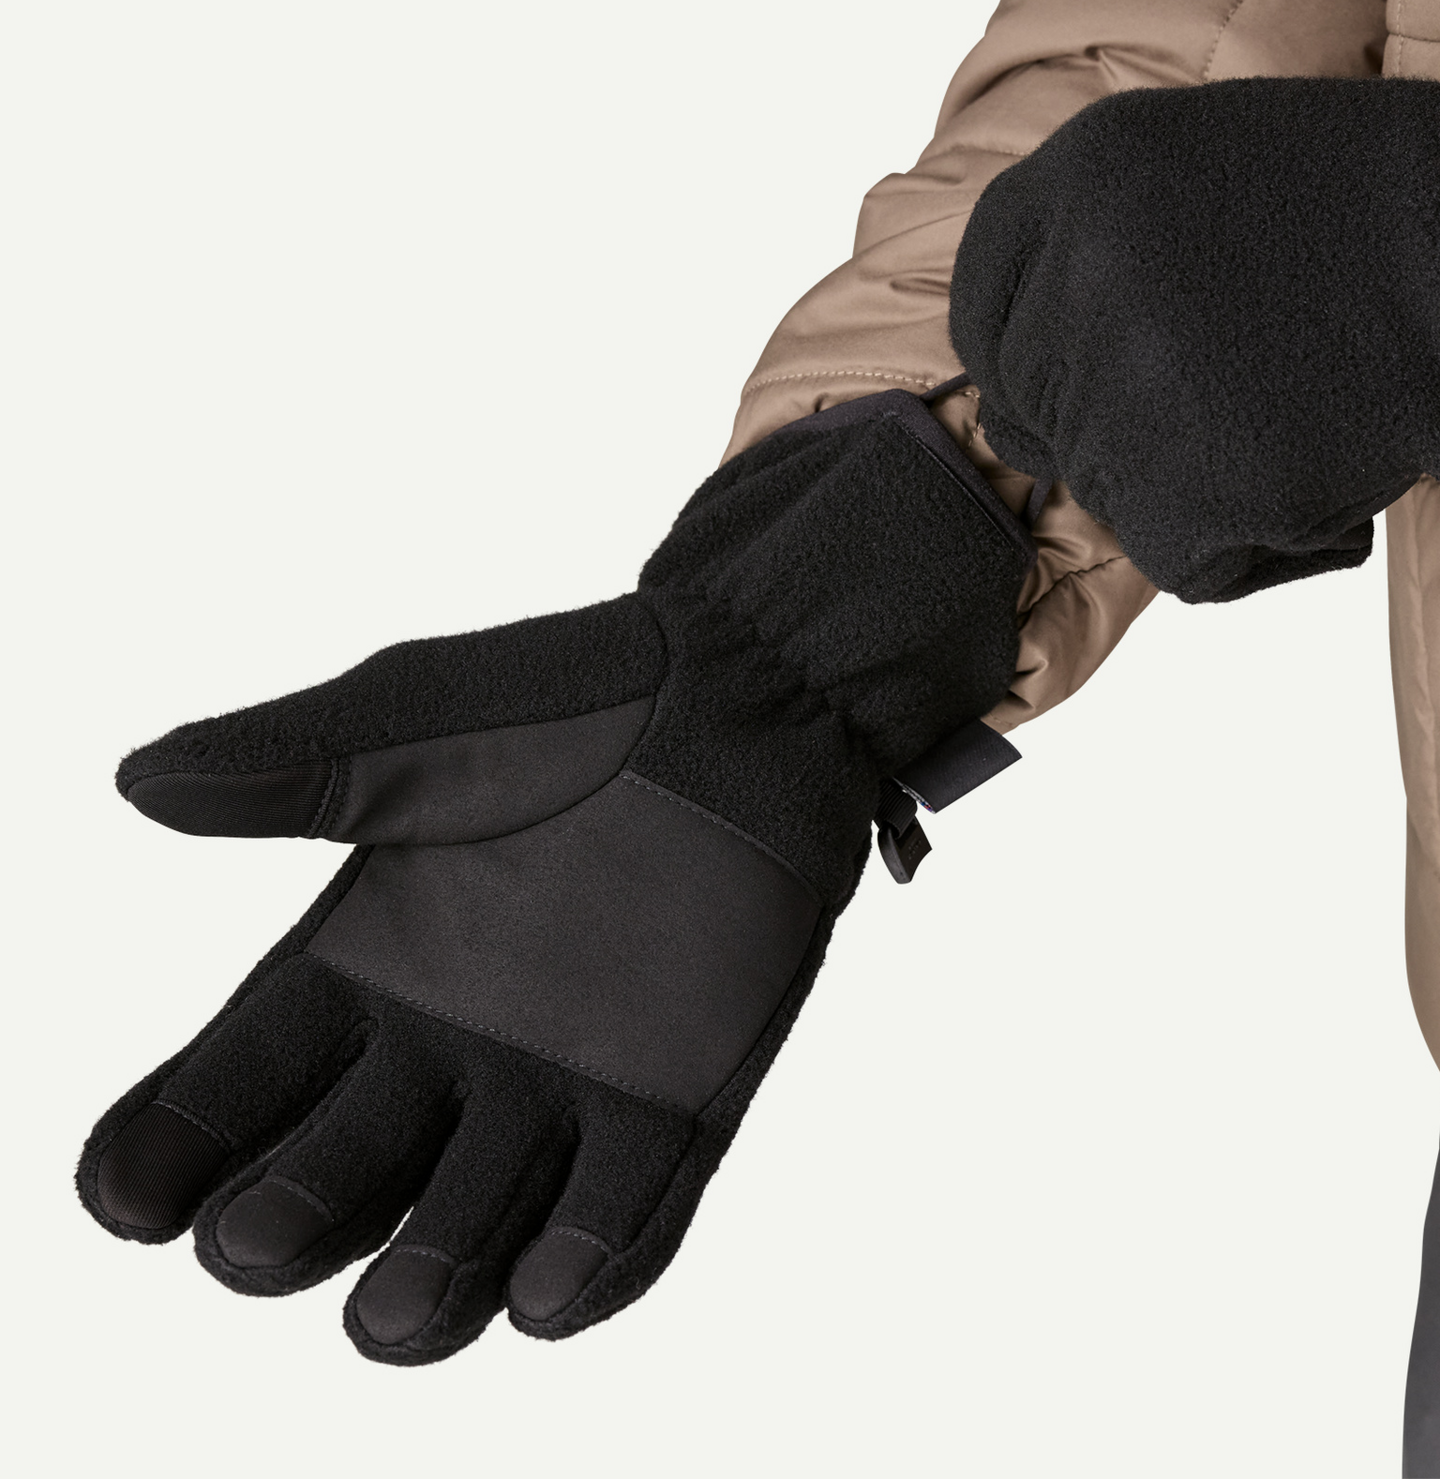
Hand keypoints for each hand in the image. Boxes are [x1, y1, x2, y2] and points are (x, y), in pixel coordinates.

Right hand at [79, 392, 1027, 1363]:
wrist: (746, 698)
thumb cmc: (574, 696)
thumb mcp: (422, 719)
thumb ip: (292, 761)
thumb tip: (140, 782)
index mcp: (360, 964)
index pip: (235, 1082)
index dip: (169, 1142)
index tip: (123, 1195)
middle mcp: (444, 1046)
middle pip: (336, 1178)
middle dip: (287, 1223)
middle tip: (253, 1240)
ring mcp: (562, 1082)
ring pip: (472, 1223)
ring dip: (430, 1281)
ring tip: (392, 1313)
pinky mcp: (677, 1098)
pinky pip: (629, 1210)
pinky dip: (591, 1264)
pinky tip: (547, 1298)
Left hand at [949, 33, 1439, 601]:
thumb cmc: (1377, 206)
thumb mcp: (1197, 162)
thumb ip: (1093, 247)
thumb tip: (1015, 387)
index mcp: (1074, 176)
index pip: (984, 314)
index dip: (1038, 358)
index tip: (1094, 371)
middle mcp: (1080, 273)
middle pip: (1040, 412)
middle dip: (1117, 422)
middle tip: (1232, 391)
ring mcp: (1132, 380)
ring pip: (1107, 490)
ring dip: (1187, 479)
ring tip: (1290, 415)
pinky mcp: (1196, 479)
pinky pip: (1178, 555)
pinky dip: (1243, 541)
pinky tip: (1314, 471)